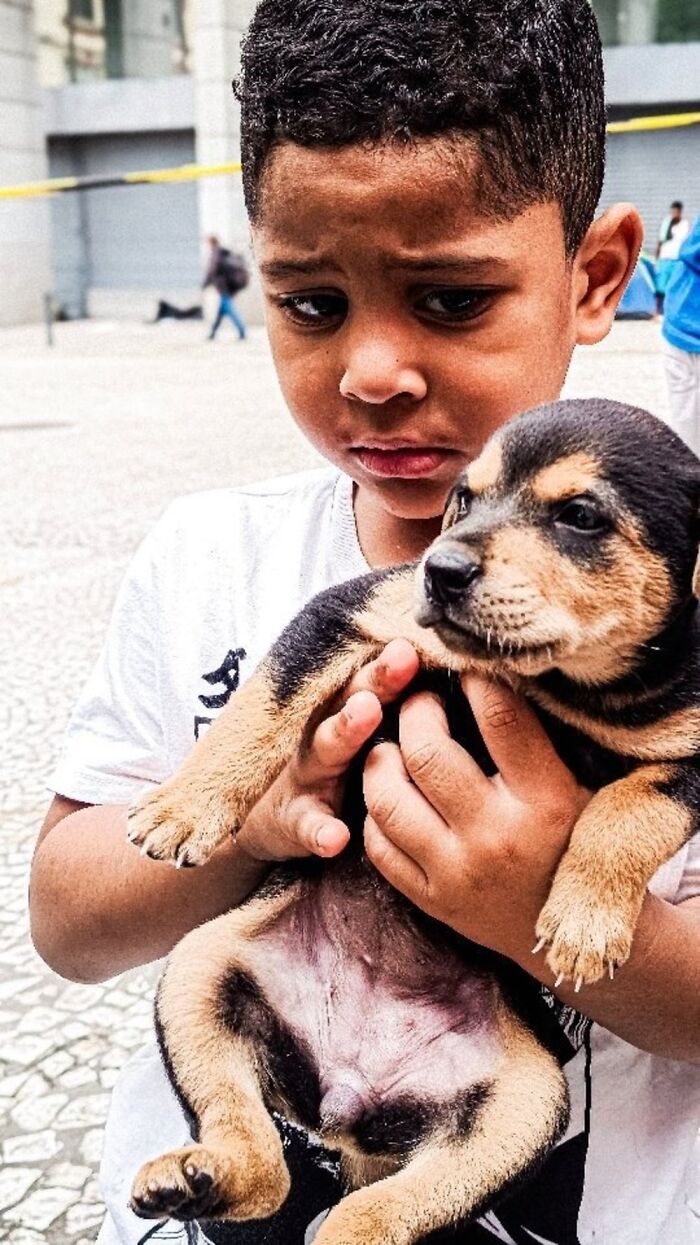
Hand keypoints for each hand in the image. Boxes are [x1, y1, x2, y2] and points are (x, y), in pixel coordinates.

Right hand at [235, 639, 419, 862]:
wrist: (259, 817)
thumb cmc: (326, 766)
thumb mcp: (349, 728)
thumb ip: (386, 701)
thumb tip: (449, 670)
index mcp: (346, 713)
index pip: (374, 680)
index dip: (396, 660)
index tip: (421, 640)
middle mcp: (326, 735)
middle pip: (352, 700)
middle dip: (376, 679)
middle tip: (402, 658)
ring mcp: (307, 776)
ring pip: (326, 749)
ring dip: (345, 730)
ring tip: (366, 712)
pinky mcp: (293, 820)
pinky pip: (307, 825)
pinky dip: (319, 831)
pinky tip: (336, 837)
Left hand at [362, 674, 589, 967]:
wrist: (572, 934)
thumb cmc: (573, 843)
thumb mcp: (575, 788)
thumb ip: (530, 742)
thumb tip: (483, 674)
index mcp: (545, 801)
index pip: (500, 718)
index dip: (475, 679)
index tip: (464, 666)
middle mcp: (497, 837)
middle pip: (426, 753)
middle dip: (415, 713)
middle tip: (420, 703)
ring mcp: (457, 872)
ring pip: (388, 799)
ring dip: (380, 760)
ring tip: (391, 747)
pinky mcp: (432, 900)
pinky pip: (379, 846)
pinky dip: (376, 813)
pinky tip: (390, 796)